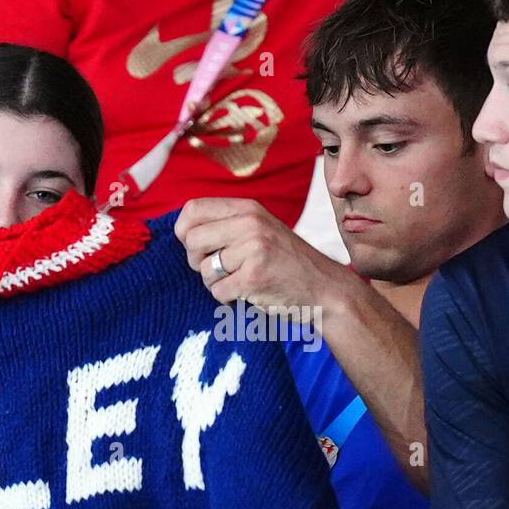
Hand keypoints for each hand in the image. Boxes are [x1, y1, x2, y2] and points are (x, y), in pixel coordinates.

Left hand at [174, 197, 342, 313]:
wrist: (326, 289)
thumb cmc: (287, 263)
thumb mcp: (261, 230)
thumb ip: (227, 224)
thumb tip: (182, 230)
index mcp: (248, 209)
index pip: (192, 209)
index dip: (184, 231)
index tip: (196, 248)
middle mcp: (250, 224)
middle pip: (192, 241)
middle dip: (198, 262)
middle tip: (220, 270)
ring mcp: (253, 250)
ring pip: (205, 270)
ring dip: (216, 284)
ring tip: (239, 282)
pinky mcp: (254, 277)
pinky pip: (218, 291)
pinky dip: (227, 299)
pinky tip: (247, 294)